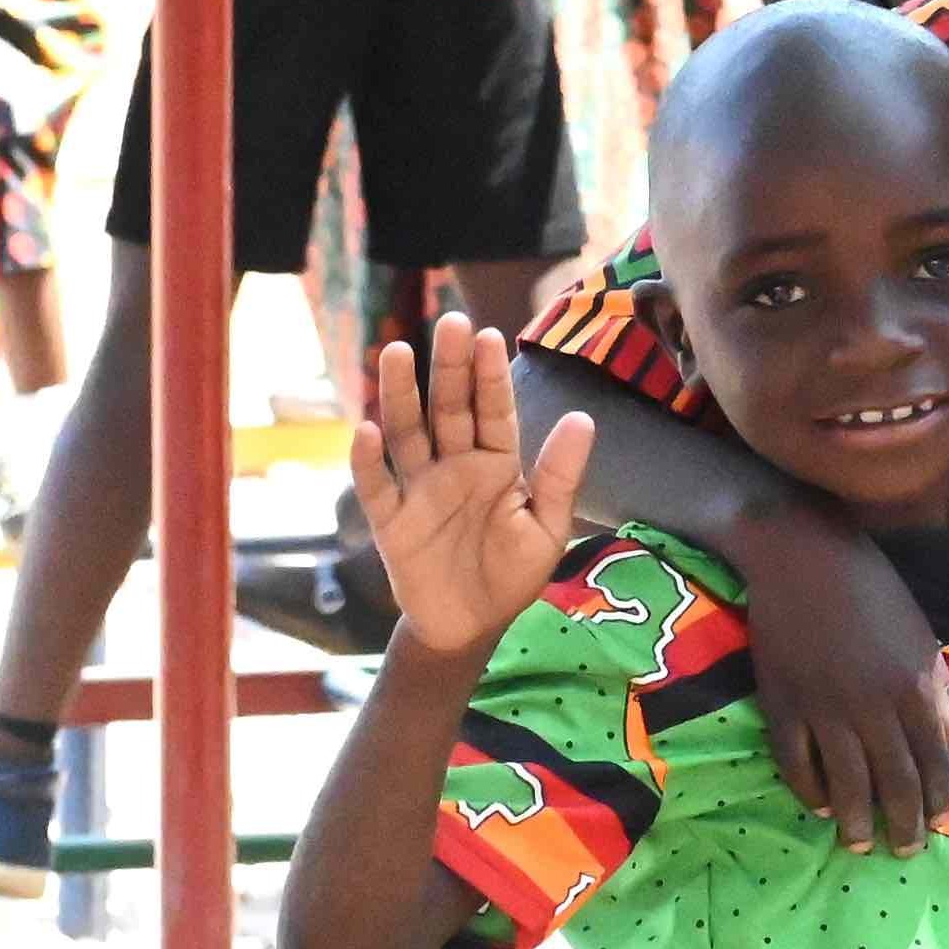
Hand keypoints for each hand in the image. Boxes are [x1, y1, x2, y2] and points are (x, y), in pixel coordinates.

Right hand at [347, 315, 596, 660]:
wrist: (473, 626)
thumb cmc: (513, 572)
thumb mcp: (547, 526)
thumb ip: (560, 475)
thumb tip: (583, 418)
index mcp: (496, 463)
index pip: (493, 411)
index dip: (490, 375)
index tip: (489, 334)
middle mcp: (455, 466)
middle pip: (449, 409)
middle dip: (449, 368)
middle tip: (449, 322)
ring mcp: (420, 490)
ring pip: (407, 434)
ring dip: (401, 395)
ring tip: (398, 352)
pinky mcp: (391, 521)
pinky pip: (377, 485)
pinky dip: (368, 459)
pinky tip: (365, 428)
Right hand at [730, 515, 948, 854]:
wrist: (804, 557)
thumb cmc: (873, 589)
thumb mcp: (920, 636)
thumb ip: (936, 694)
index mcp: (915, 687)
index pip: (934, 759)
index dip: (938, 798)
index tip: (940, 824)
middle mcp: (874, 706)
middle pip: (894, 780)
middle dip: (903, 823)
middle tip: (905, 850)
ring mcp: (825, 709)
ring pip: (846, 782)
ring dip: (856, 821)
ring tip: (859, 846)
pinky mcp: (783, 705)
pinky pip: (796, 762)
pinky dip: (809, 790)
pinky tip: (820, 807)